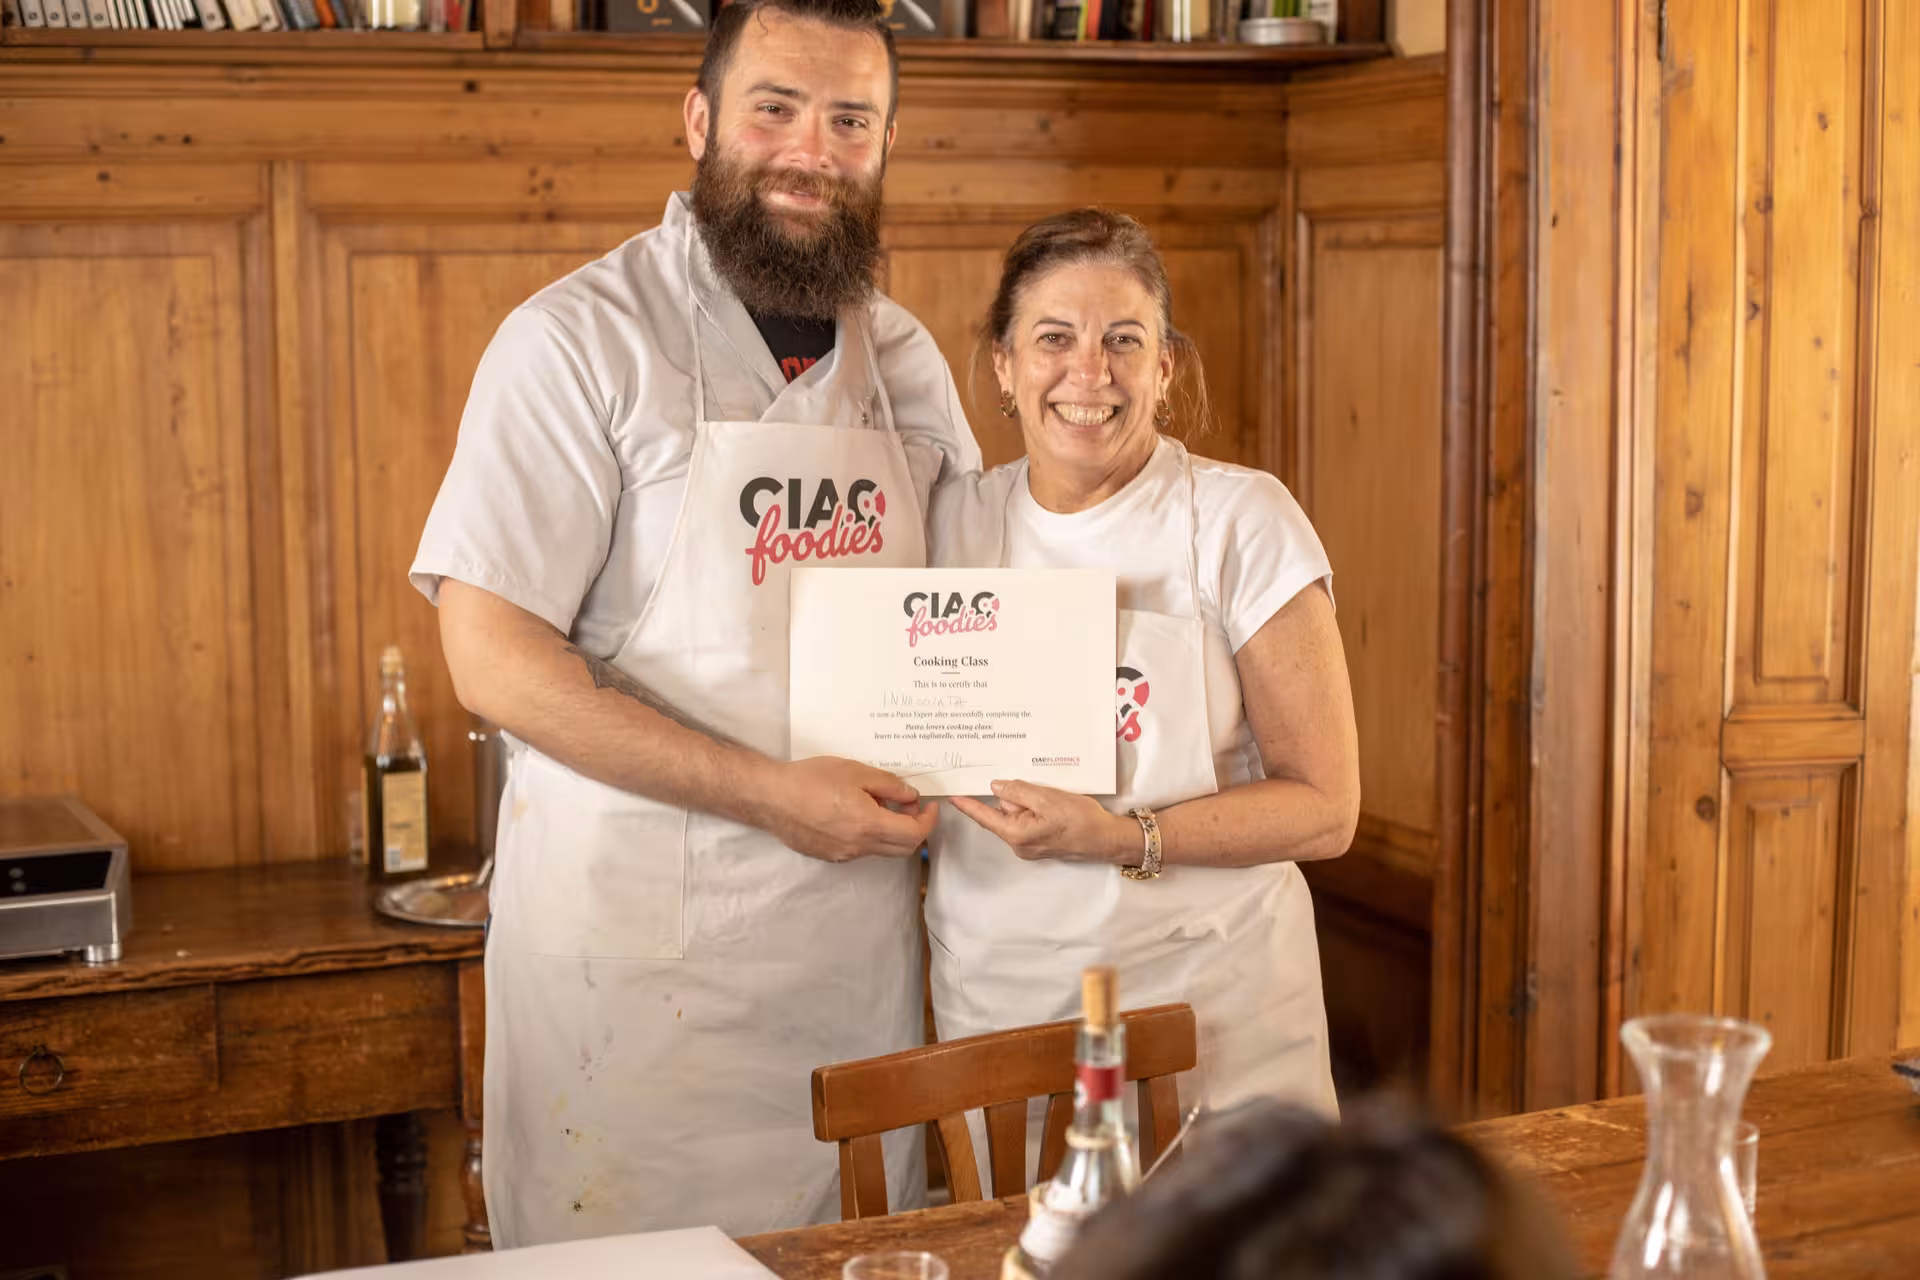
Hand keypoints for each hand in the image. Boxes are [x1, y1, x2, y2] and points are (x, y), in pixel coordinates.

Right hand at [751, 756, 938, 861]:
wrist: (770, 797)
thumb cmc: (809, 779)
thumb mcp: (855, 772)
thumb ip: (888, 786)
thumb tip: (910, 796)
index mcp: (868, 824)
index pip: (914, 833)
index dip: (928, 820)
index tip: (930, 806)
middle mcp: (858, 846)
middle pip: (903, 848)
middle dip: (915, 829)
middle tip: (909, 806)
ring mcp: (843, 855)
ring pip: (882, 850)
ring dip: (892, 832)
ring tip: (880, 805)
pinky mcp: (830, 856)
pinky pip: (861, 850)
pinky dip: (871, 836)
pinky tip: (858, 815)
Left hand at [950, 780, 1136, 863]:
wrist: (1107, 839)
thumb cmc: (1081, 820)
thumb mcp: (1047, 798)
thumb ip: (1018, 792)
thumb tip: (996, 787)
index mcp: (1016, 834)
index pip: (985, 817)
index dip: (968, 805)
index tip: (953, 796)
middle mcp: (1019, 844)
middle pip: (1004, 812)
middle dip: (1015, 797)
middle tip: (1038, 790)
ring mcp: (1030, 845)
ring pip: (1018, 815)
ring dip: (1029, 801)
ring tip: (1053, 798)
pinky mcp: (1040, 842)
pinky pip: (1029, 820)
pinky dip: (1037, 808)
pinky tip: (1054, 805)